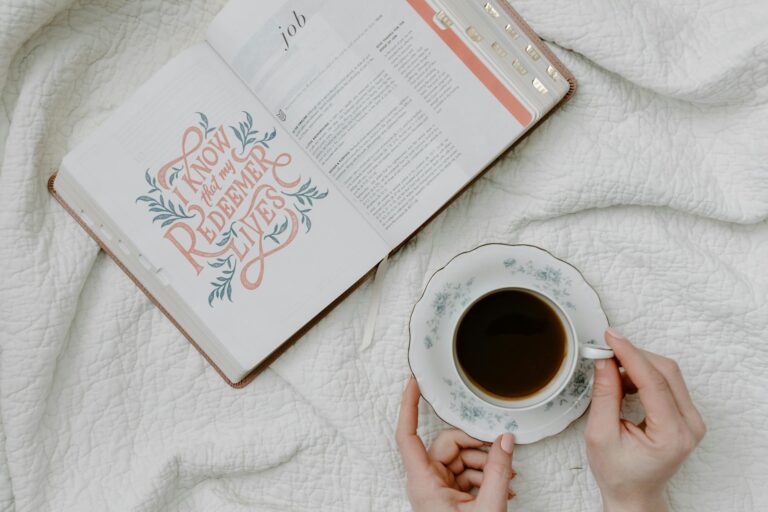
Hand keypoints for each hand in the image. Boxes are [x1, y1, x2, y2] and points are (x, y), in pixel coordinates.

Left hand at [396, 377, 516, 511]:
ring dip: (484, 465)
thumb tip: (505, 440)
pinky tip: (502, 487)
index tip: (414, 383)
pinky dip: (483, 477)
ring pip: (458, 458)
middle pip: (446, 445)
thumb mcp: (488, 507)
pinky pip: (463, 473)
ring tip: (507, 479)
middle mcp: (424, 483)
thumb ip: (498, 472)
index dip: (409, 406)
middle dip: (476, 447)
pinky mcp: (446, 495)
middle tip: (500, 453)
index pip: (408, 436)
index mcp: (423, 483)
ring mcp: (435, 489)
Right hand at [585, 329, 705, 511]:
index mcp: (672, 434)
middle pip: (666, 371)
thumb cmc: (618, 474)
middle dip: (633, 356)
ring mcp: (692, 419)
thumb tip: (604, 360)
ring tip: (610, 372)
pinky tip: (624, 381)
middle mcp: (690, 425)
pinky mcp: (685, 414)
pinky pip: (667, 381)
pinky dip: (643, 374)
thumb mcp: (600, 435)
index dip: (630, 355)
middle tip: (605, 351)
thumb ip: (604, 395)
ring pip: (668, 373)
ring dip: (637, 364)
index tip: (611, 337)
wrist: (634, 494)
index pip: (654, 382)